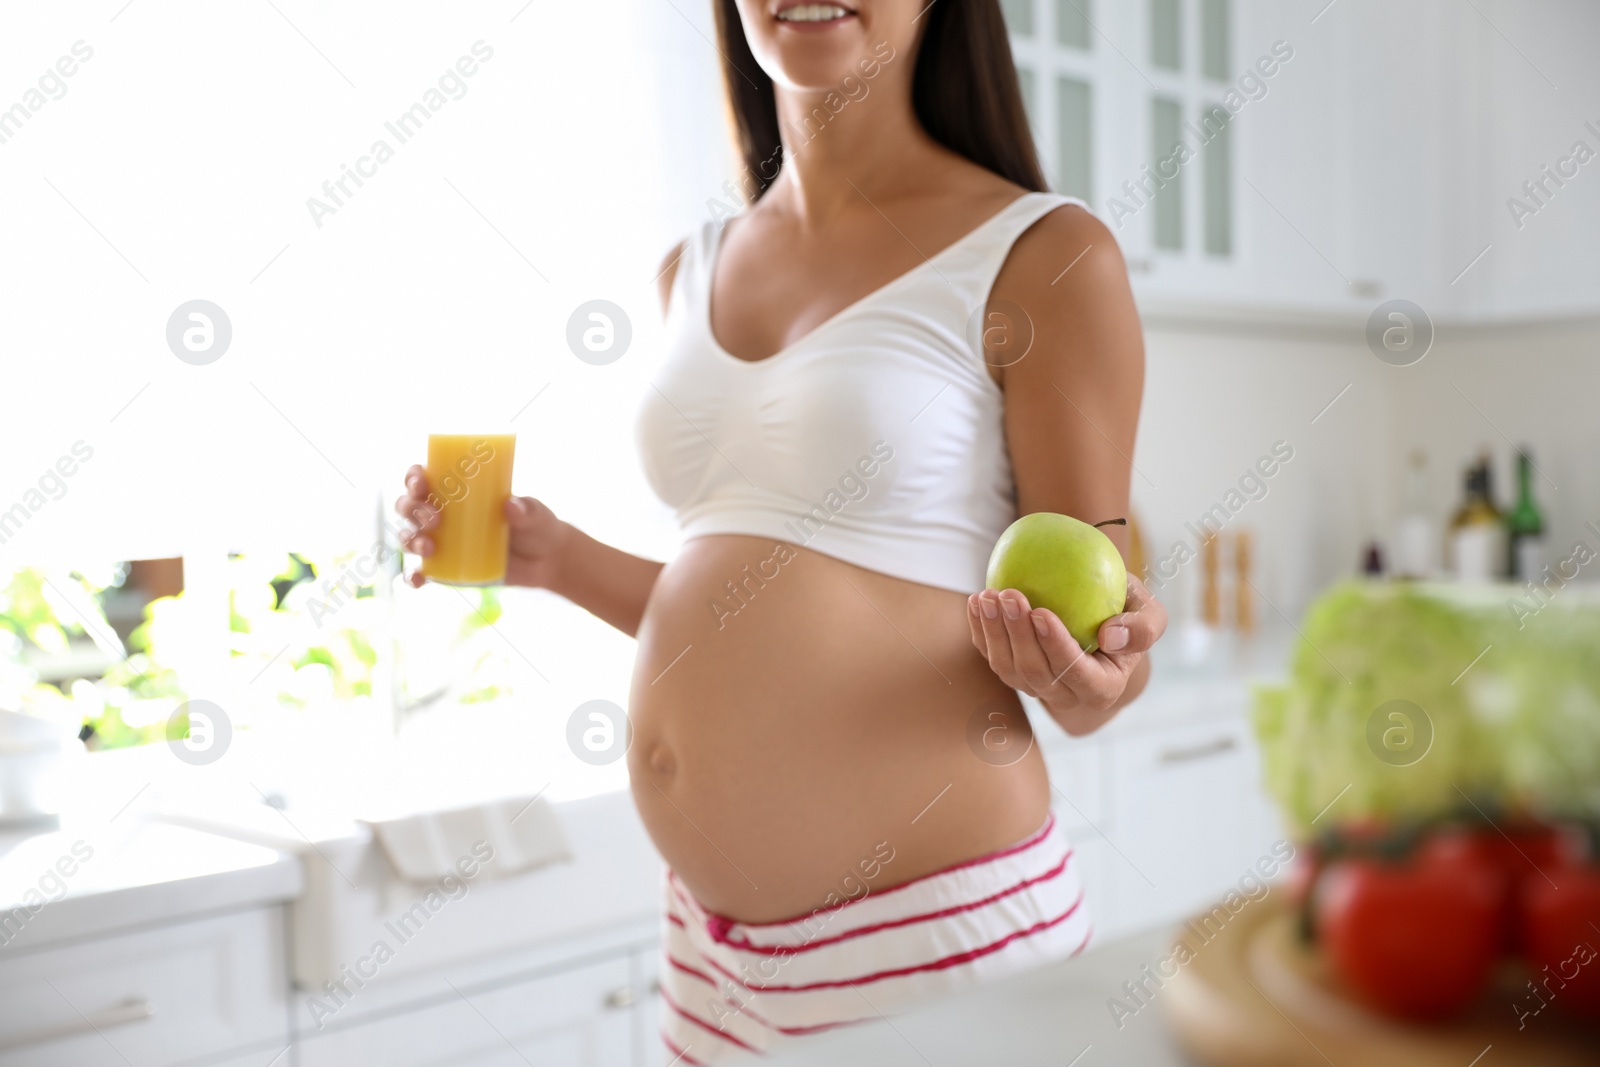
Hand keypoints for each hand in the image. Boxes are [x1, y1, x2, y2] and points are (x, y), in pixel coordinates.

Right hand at [393, 464, 569, 588]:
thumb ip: (526, 510)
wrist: (546, 561)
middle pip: (409, 507)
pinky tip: (419, 578)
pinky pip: (421, 573)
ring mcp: (442, 542)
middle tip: (435, 519)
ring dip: (410, 540)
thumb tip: (511, 506)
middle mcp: (443, 514)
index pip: (424, 479)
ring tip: (428, 547)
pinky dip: (413, 576)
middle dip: (412, 510)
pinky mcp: (447, 569)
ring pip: (410, 536)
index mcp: (458, 492)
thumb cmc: (536, 527)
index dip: (413, 478)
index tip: (422, 483)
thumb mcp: (535, 514)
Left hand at [966, 575, 1166, 731]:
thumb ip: (1143, 628)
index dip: (1056, 647)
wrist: (1099, 619)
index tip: (1041, 612)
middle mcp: (1065, 695)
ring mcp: (1035, 687)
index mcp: (1102, 687)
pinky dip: (980, 630)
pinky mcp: (1013, 671)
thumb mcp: (1150, 614)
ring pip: (1007, 668)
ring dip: (993, 632)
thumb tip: (1109, 637)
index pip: (1076, 673)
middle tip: (1009, 594)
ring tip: (989, 595)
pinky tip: (976, 601)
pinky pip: (990, 655)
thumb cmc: (1127, 613)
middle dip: (1018, 635)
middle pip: (1035, 672)